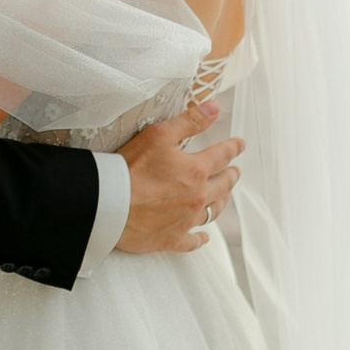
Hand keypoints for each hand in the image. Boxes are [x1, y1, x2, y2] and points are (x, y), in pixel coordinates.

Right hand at [117, 102, 239, 252]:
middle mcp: (197, 197)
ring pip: (212, 212)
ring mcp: (186, 220)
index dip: (233, 148)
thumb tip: (215, 108)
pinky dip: (200, 239)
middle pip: (223, 186)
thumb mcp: (159, 135)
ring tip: (224, 197)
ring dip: (221, 202)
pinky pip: (192, 241)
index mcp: (196, 170)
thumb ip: (190, 121)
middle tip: (235, 171)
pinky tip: (204, 237)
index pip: (222, 155)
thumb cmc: (130, 168)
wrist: (109, 204)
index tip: (240, 145)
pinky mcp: (172, 239)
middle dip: (231, 176)